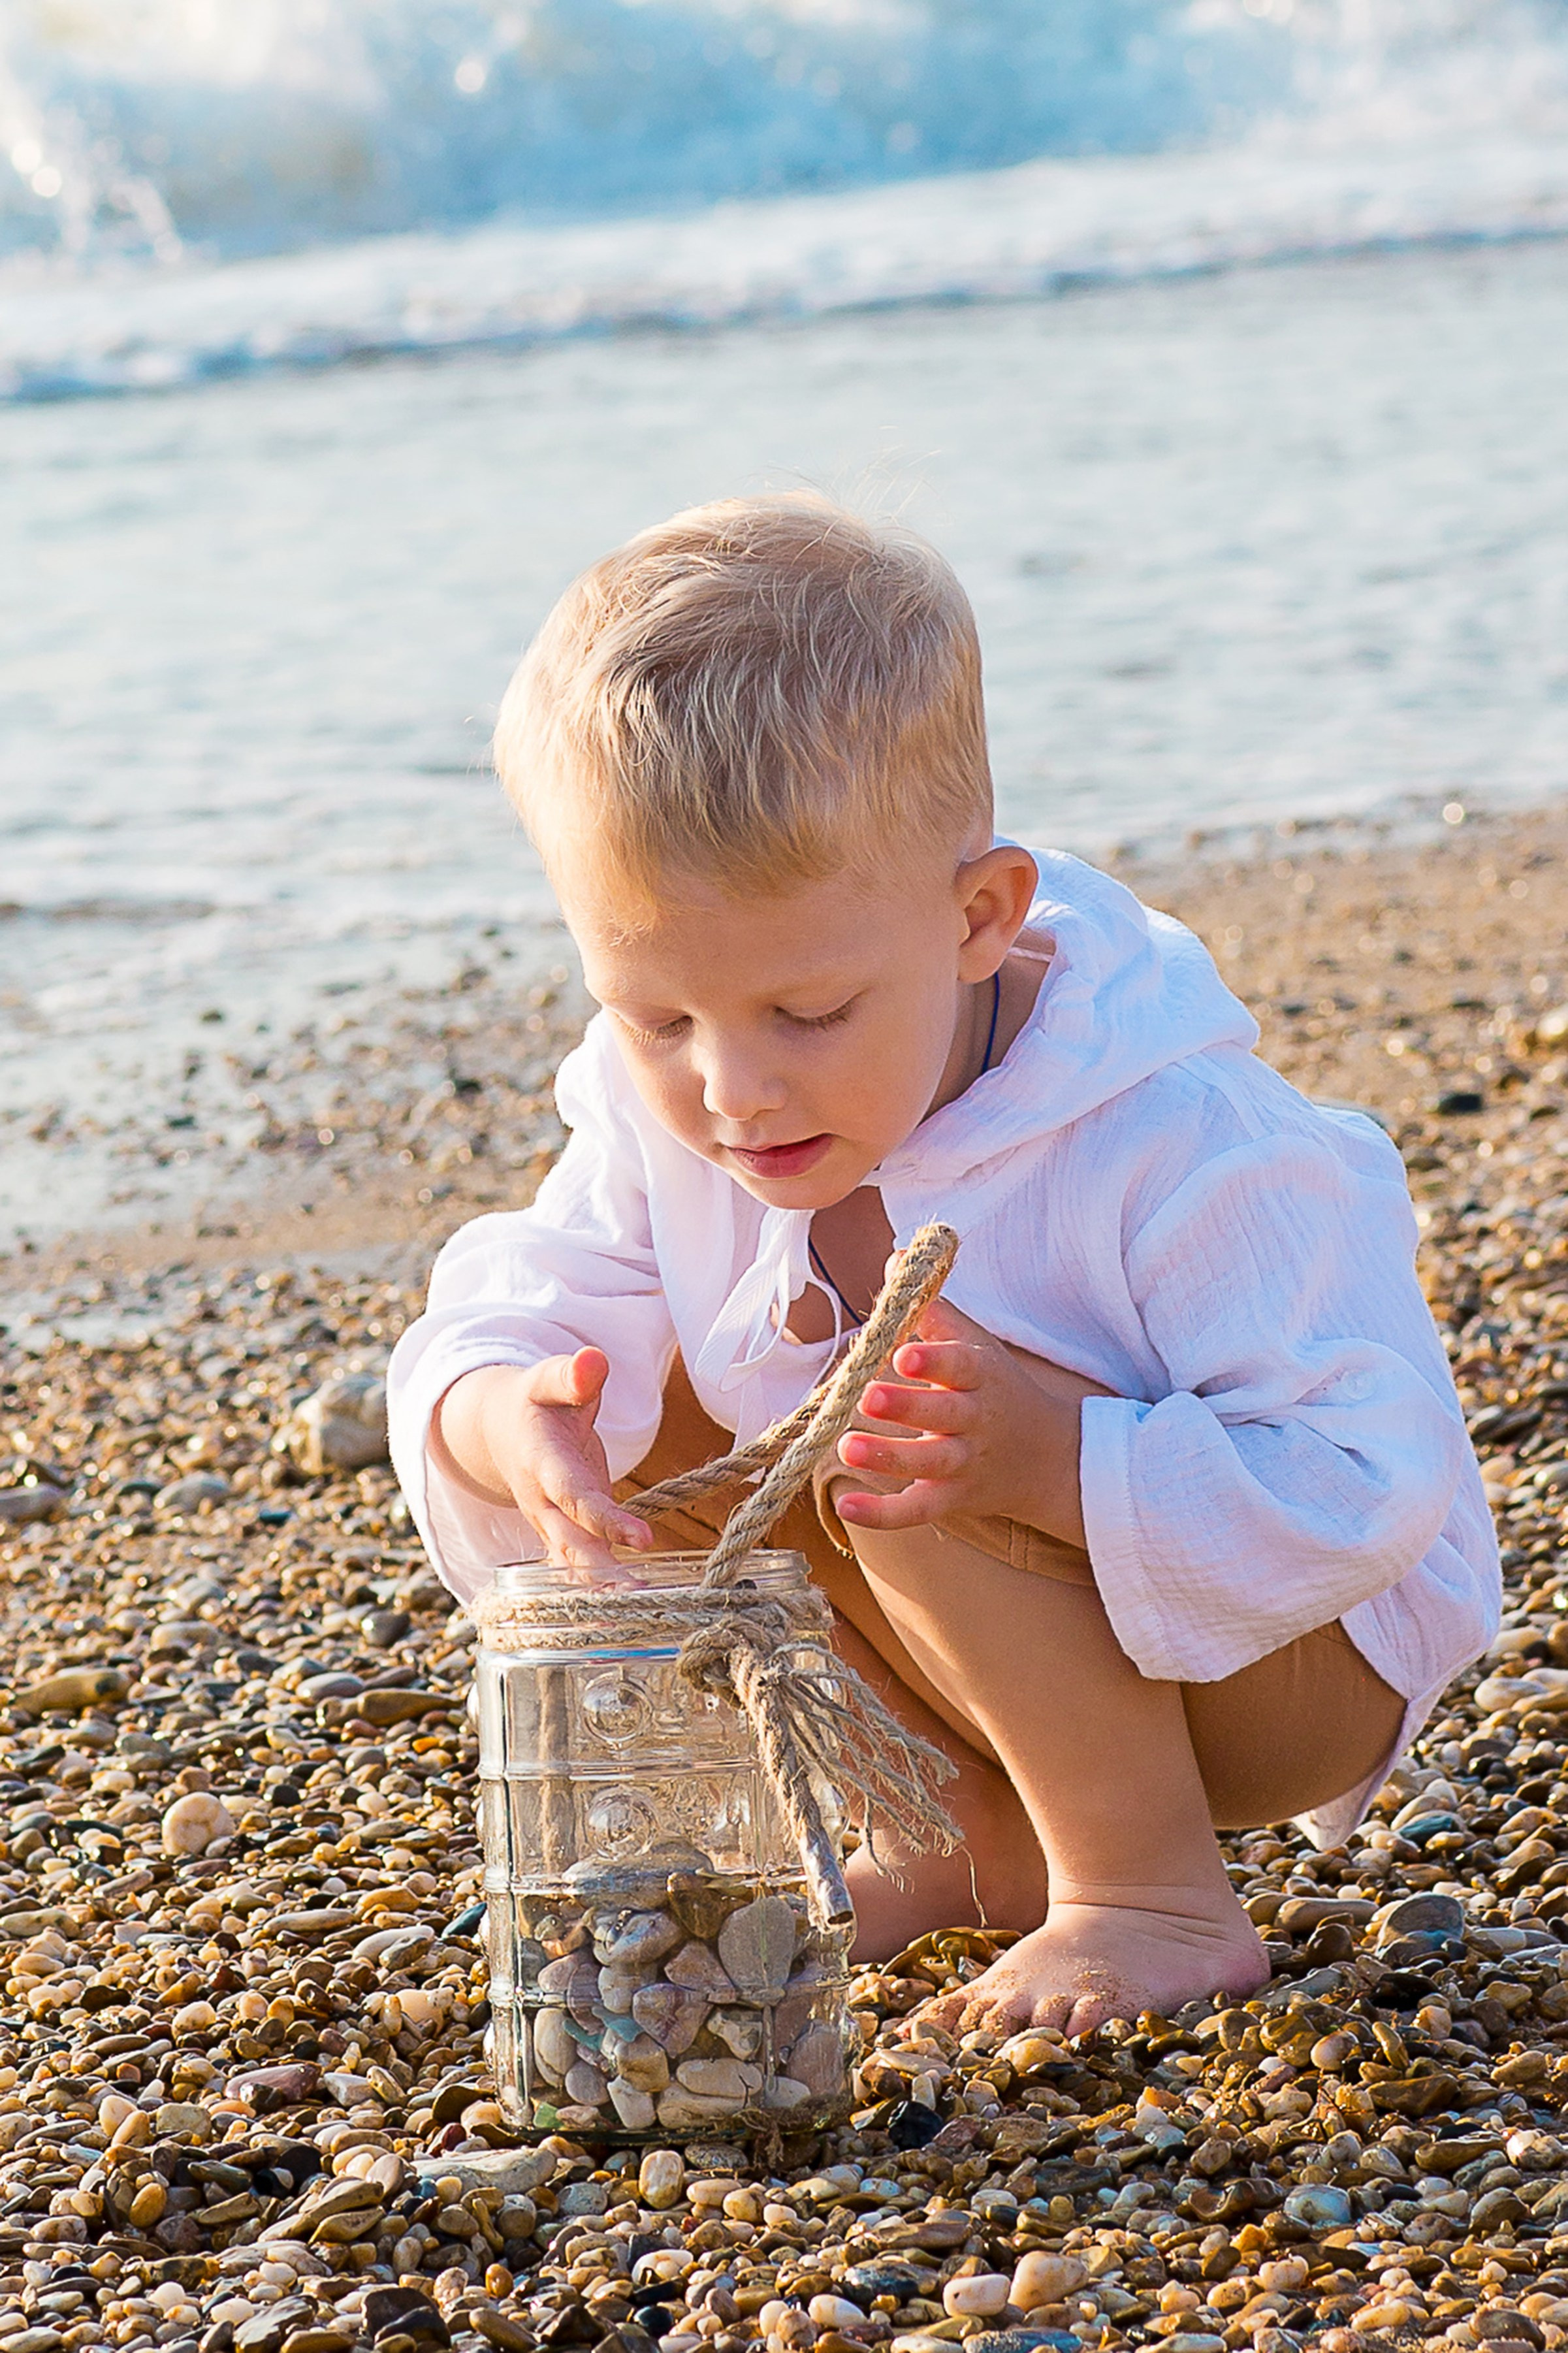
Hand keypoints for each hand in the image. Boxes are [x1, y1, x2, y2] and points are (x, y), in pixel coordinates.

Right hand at [430, 1353, 653, 1584]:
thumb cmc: (536, 1401)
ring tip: (640, 1608)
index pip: (573, 1496)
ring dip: (604, 1587)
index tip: (643, 1537)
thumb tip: (593, 1361)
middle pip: (571, 1542)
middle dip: (603, 1571)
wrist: (499, 1429)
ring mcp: (549, 1523)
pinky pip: (578, 1565)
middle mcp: (541, 1501)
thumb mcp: (548, 1379)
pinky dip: (601, 1587)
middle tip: (640, 1595)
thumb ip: (571, 1374)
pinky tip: (631, 1606)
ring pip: (573, 1562)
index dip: (605, 1518)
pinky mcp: (562, 1533)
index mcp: (541, 1462)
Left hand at [833, 1293, 1112, 1545]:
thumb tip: (895, 1259)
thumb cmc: (997, 1390)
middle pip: (943, 1415)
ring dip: (887, 1458)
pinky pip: (917, 1510)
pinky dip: (883, 1514)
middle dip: (907, 1407)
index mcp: (981, 1376)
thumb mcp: (976, 1346)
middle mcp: (976, 1422)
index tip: (903, 1352)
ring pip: (928, 1464)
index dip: (934, 1358)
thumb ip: (933, 1308)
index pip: (961, 1365)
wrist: (1049, 1460)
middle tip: (867, 1396)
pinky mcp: (952, 1500)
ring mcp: (965, 1464)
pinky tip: (847, 1506)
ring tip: (846, 1447)